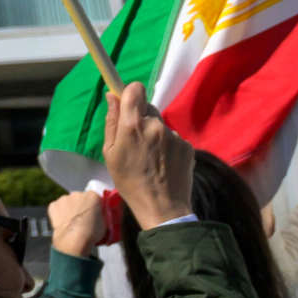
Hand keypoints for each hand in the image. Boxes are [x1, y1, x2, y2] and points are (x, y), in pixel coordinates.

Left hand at [47, 183, 109, 259]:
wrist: (74, 240)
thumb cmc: (91, 233)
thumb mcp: (106, 224)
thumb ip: (103, 214)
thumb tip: (101, 214)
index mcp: (93, 196)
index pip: (95, 198)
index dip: (94, 207)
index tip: (94, 215)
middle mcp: (78, 194)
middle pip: (81, 198)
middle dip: (81, 206)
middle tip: (83, 220)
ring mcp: (64, 199)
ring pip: (68, 202)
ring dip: (70, 209)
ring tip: (73, 223)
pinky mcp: (54, 205)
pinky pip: (57, 207)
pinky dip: (59, 213)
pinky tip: (64, 223)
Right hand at [102, 80, 195, 232]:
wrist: (163, 209)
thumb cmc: (130, 183)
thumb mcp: (110, 154)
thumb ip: (111, 122)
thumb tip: (111, 96)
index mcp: (132, 126)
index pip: (135, 89)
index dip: (130, 93)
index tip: (126, 103)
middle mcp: (155, 125)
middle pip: (148, 108)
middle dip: (141, 118)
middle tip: (136, 141)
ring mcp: (174, 136)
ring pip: (160, 125)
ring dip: (155, 134)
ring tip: (151, 158)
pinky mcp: (187, 146)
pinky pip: (173, 138)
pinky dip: (168, 146)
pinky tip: (164, 164)